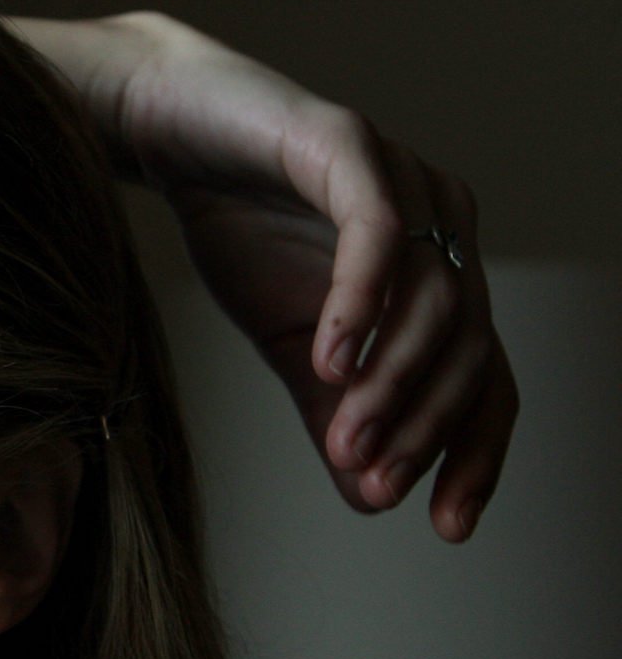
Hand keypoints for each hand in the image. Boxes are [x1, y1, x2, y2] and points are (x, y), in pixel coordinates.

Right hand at [23, 13, 518, 541]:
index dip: (474, 453)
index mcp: (440, 275)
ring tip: (343, 440)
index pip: (487, 378)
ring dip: (390, 381)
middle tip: (372, 483)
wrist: (173, 133)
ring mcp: (406, 181)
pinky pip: (378, 233)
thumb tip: (372, 499)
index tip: (444, 525)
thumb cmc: (240, 228)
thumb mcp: (288, 345)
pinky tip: (327, 360)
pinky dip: (360, 303)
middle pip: (468, 345)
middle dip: (423, 425)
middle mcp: (444, 225)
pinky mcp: (351, 147)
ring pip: (433, 297)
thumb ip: (335, 414)